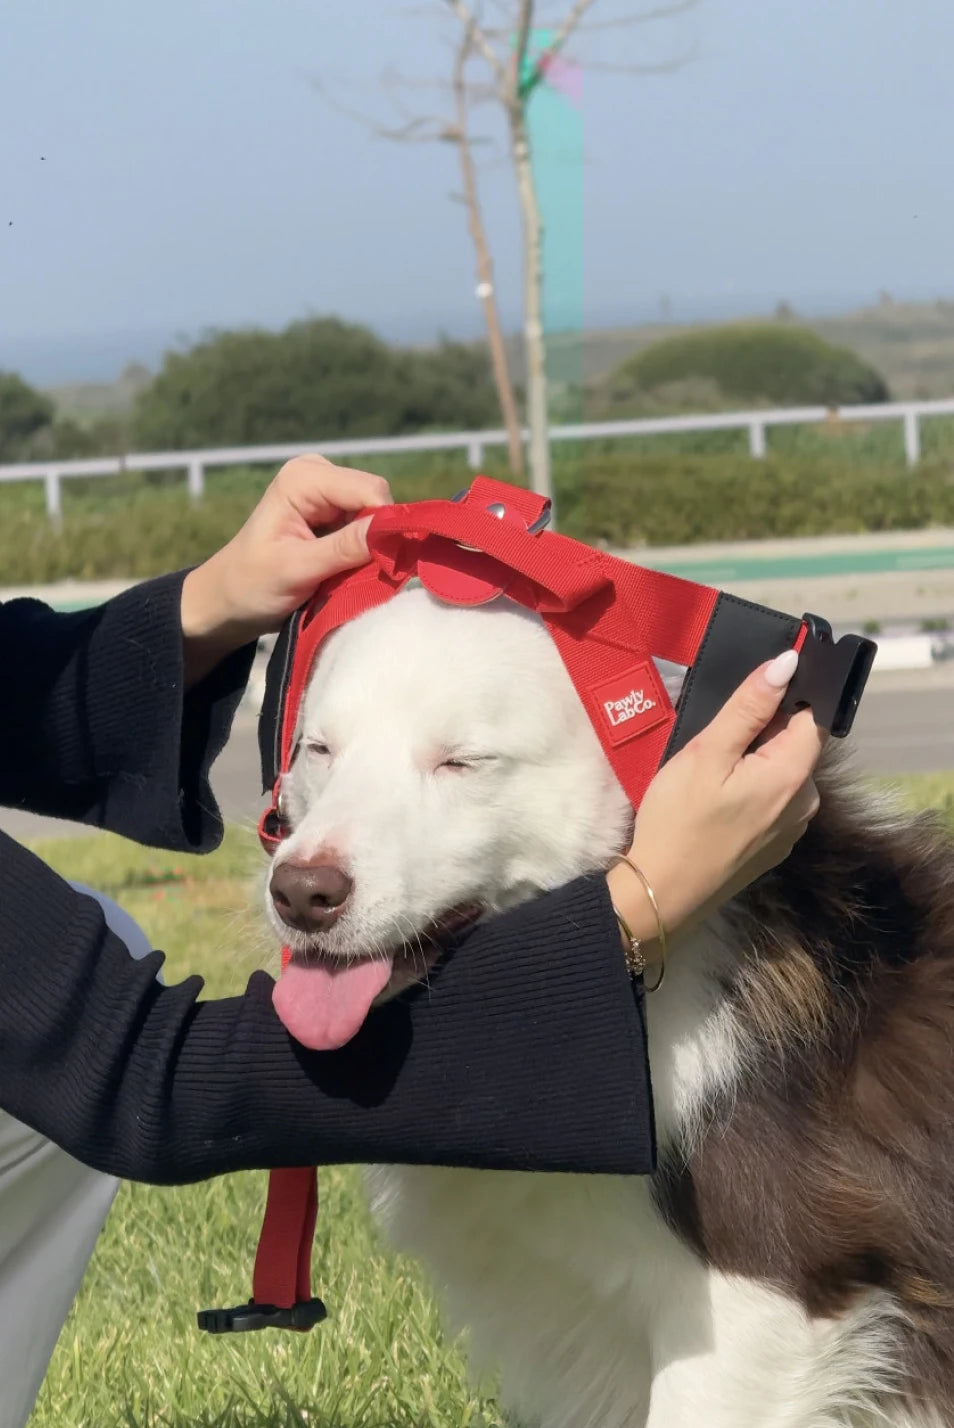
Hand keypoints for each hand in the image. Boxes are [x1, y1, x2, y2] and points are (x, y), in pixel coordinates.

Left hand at [180, 455, 392, 684]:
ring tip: (346, 574)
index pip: (370, 490)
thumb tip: (394, 531)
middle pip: (377, 500)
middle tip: (357, 574)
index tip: (383, 564)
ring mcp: (328, 493)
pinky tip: (345, 569)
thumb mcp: (297, 570)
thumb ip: (344, 548)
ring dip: (371, 547)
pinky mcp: (334, 513)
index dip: (384, 525)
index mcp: (304, 478)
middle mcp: (319, 474)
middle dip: (377, 537)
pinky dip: (365, 551)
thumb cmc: (251, 585)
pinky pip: (369, 527)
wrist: (229, 601)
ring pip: (377, 516)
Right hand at [607, 649, 824, 960]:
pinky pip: (772, 799)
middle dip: (761, 731)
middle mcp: (806, 801)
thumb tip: (787, 663)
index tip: (747, 696)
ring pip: (781, 771)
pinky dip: (749, 788)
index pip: (812, 715)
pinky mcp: (774, 846)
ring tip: (710, 770)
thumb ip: (749, 707)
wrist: (661, 894)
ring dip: (753, 760)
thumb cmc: (679, 820)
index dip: (785, 696)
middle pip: (795, 743)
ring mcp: (792, 828)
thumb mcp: (707, 754)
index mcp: (795, 774)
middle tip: (713, 738)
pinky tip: (716, 799)